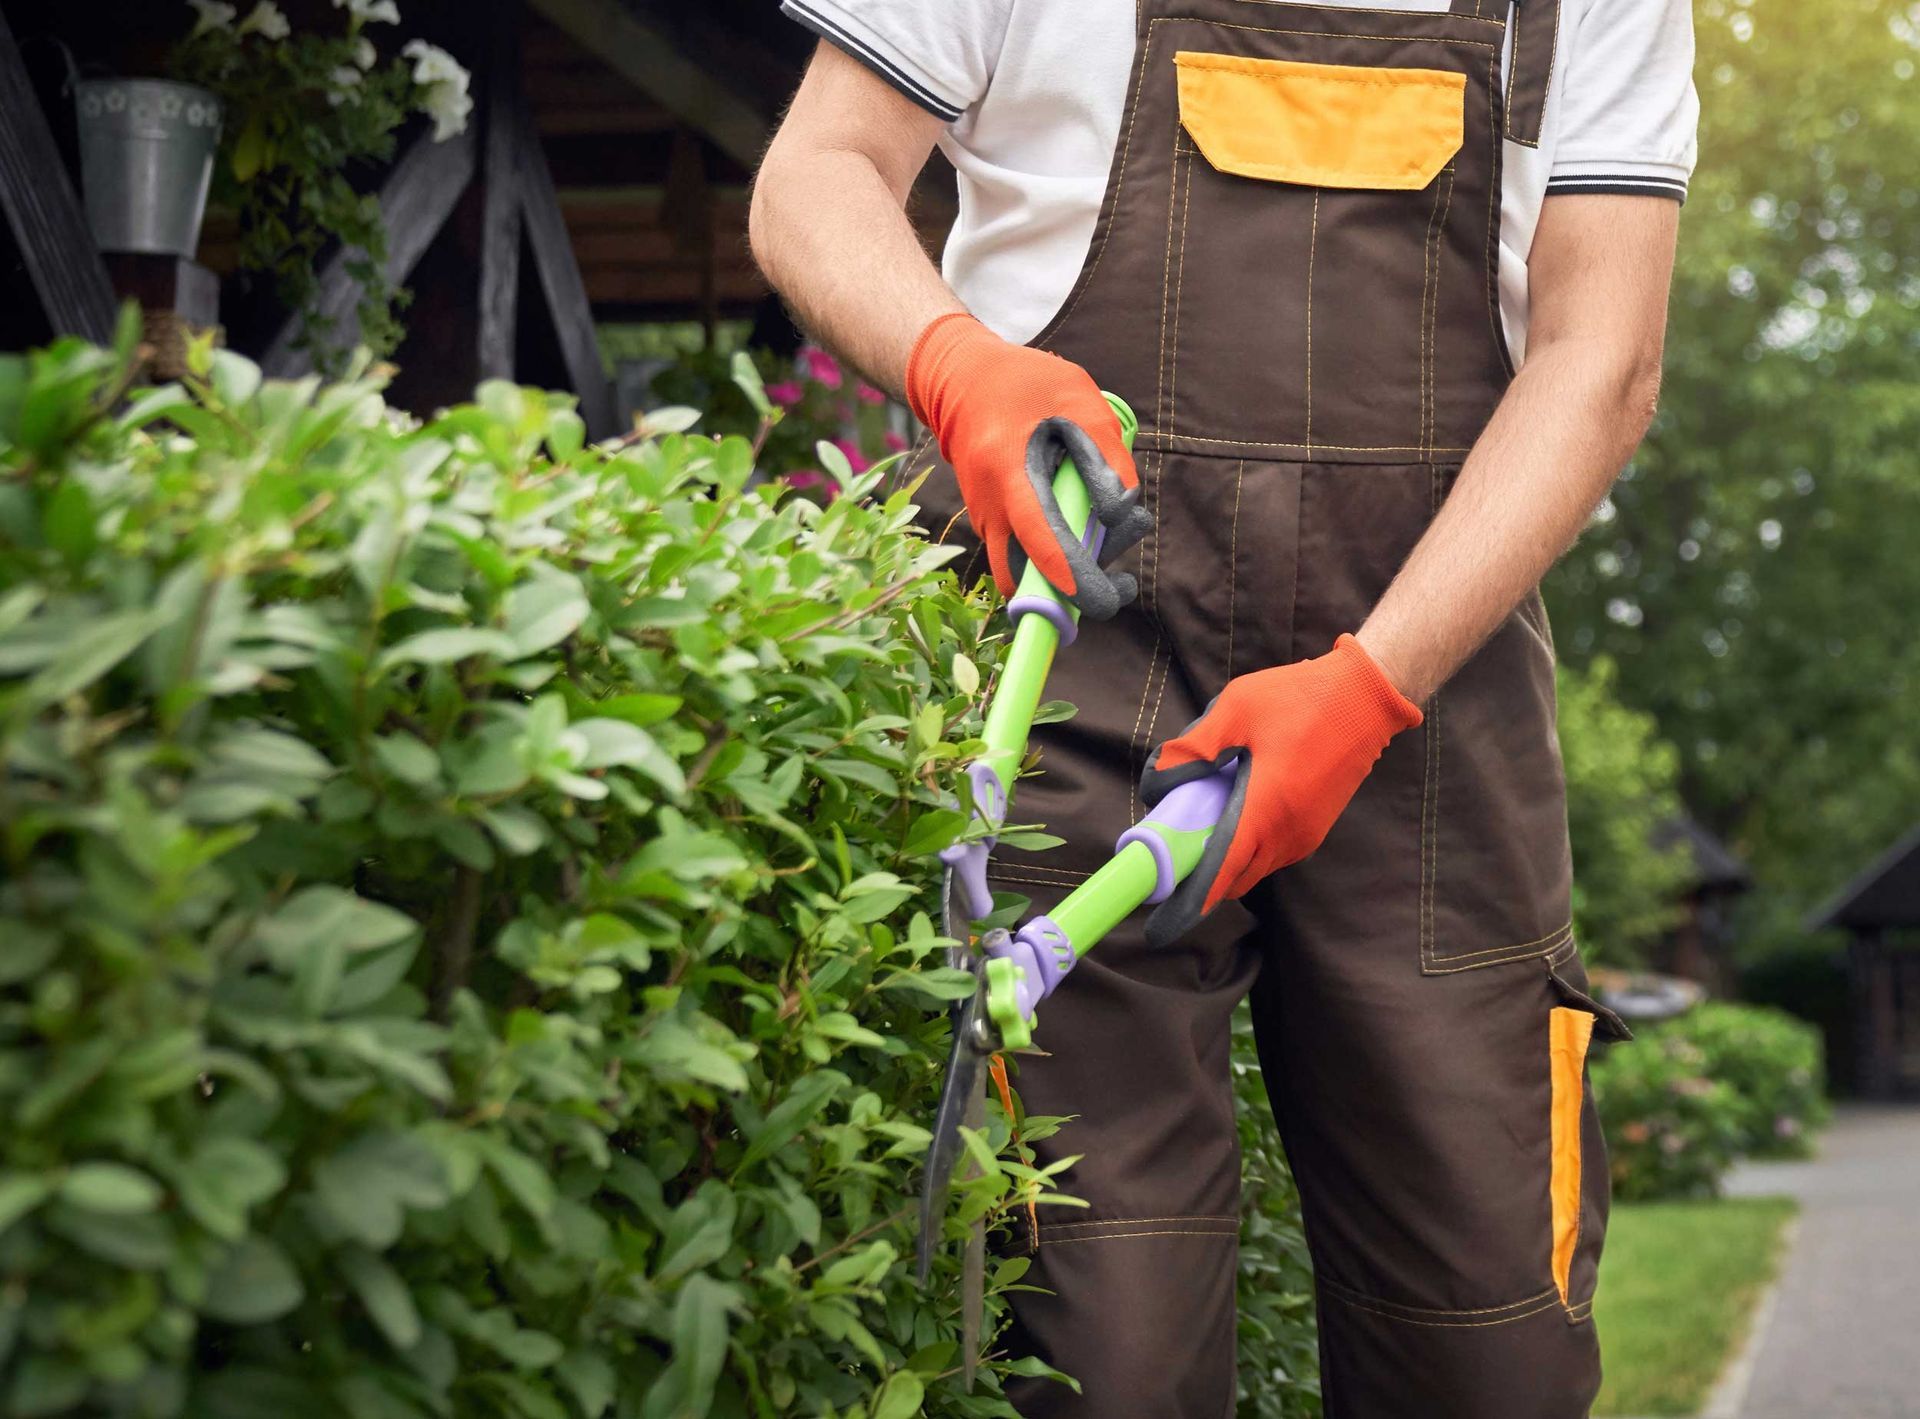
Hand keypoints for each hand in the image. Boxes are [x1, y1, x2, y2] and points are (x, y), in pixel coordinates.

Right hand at [907, 313, 1151, 619]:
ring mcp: (985, 521)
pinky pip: (1023, 559)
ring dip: (1066, 577)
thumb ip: (1107, 452)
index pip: (1036, 532)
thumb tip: (1122, 510)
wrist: (962, 384)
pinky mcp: (991, 527)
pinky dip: (1054, 560)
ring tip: (1110, 545)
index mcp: (1009, 471)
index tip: (1091, 597)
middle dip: (1071, 594)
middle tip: (1121, 583)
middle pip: (1025, 577)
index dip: (1063, 570)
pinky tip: (1083, 527)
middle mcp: (990, 507)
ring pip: (1024, 575)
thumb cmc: (1026, 385)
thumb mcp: (1078, 398)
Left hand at [1138, 635, 1422, 945]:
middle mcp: (1290, 834)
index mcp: (1267, 809)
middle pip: (1236, 878)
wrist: (1367, 696)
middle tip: (1171, 857)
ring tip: (1198, 830)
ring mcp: (1307, 834)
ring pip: (1256, 867)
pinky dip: (1248, 849)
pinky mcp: (1317, 827)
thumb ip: (1194, 748)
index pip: (1223, 871)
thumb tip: (1158, 783)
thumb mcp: (1237, 709)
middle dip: (1201, 878)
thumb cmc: (1301, 698)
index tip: (1162, 914)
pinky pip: (1273, 853)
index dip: (1192, 895)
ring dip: (1227, 862)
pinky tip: (1232, 818)